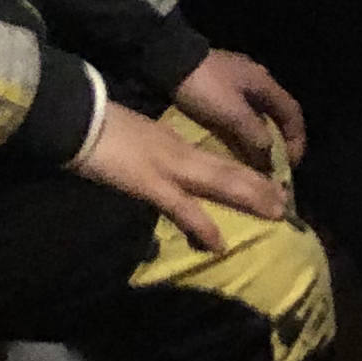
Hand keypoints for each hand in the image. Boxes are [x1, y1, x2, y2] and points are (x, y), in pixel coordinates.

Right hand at [74, 99, 287, 256]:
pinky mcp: (150, 184)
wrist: (76, 116)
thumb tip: (155, 166)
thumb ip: (148, 151)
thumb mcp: (132, 136)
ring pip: (219, 182)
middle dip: (258, 186)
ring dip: (249, 197)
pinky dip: (201, 226)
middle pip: (227, 170)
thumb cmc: (98, 125)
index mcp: (172, 141)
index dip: (241, 172)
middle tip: (285, 202)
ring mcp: (167, 167)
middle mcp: (178, 152)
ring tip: (276, 212)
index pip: (214, 159)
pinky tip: (217, 244)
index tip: (264, 184)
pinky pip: (182, 209)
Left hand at [173, 48, 306, 172]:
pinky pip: (234, 117)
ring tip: (251, 167)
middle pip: (274, 118)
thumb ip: (256, 138)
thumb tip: (269, 161)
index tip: (290, 167)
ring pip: (253, 119)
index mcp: (265, 84)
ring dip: (254, 142)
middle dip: (275, 145)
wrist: (166, 61)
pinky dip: (237, 135)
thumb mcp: (234, 115)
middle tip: (270, 170)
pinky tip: (231, 151)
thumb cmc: (205, 87)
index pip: (293, 114)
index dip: (297, 141)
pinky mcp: (214, 91)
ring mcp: (233, 86)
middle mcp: (254, 83)